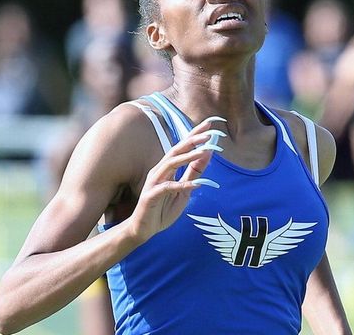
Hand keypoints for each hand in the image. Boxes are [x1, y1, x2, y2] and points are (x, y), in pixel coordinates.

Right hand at [128, 117, 224, 242]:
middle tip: (209, 132)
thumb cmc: (162, 209)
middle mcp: (159, 171)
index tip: (210, 124)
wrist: (143, 229)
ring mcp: (154, 182)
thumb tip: (206, 154)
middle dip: (192, 140)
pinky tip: (195, 185)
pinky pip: (167, 188)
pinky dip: (181, 185)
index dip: (195, 134)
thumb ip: (193, 173)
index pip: (182, 147)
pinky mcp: (150, 196)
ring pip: (171, 164)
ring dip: (188, 156)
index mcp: (167, 168)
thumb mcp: (184, 190)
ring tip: (204, 150)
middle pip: (176, 150)